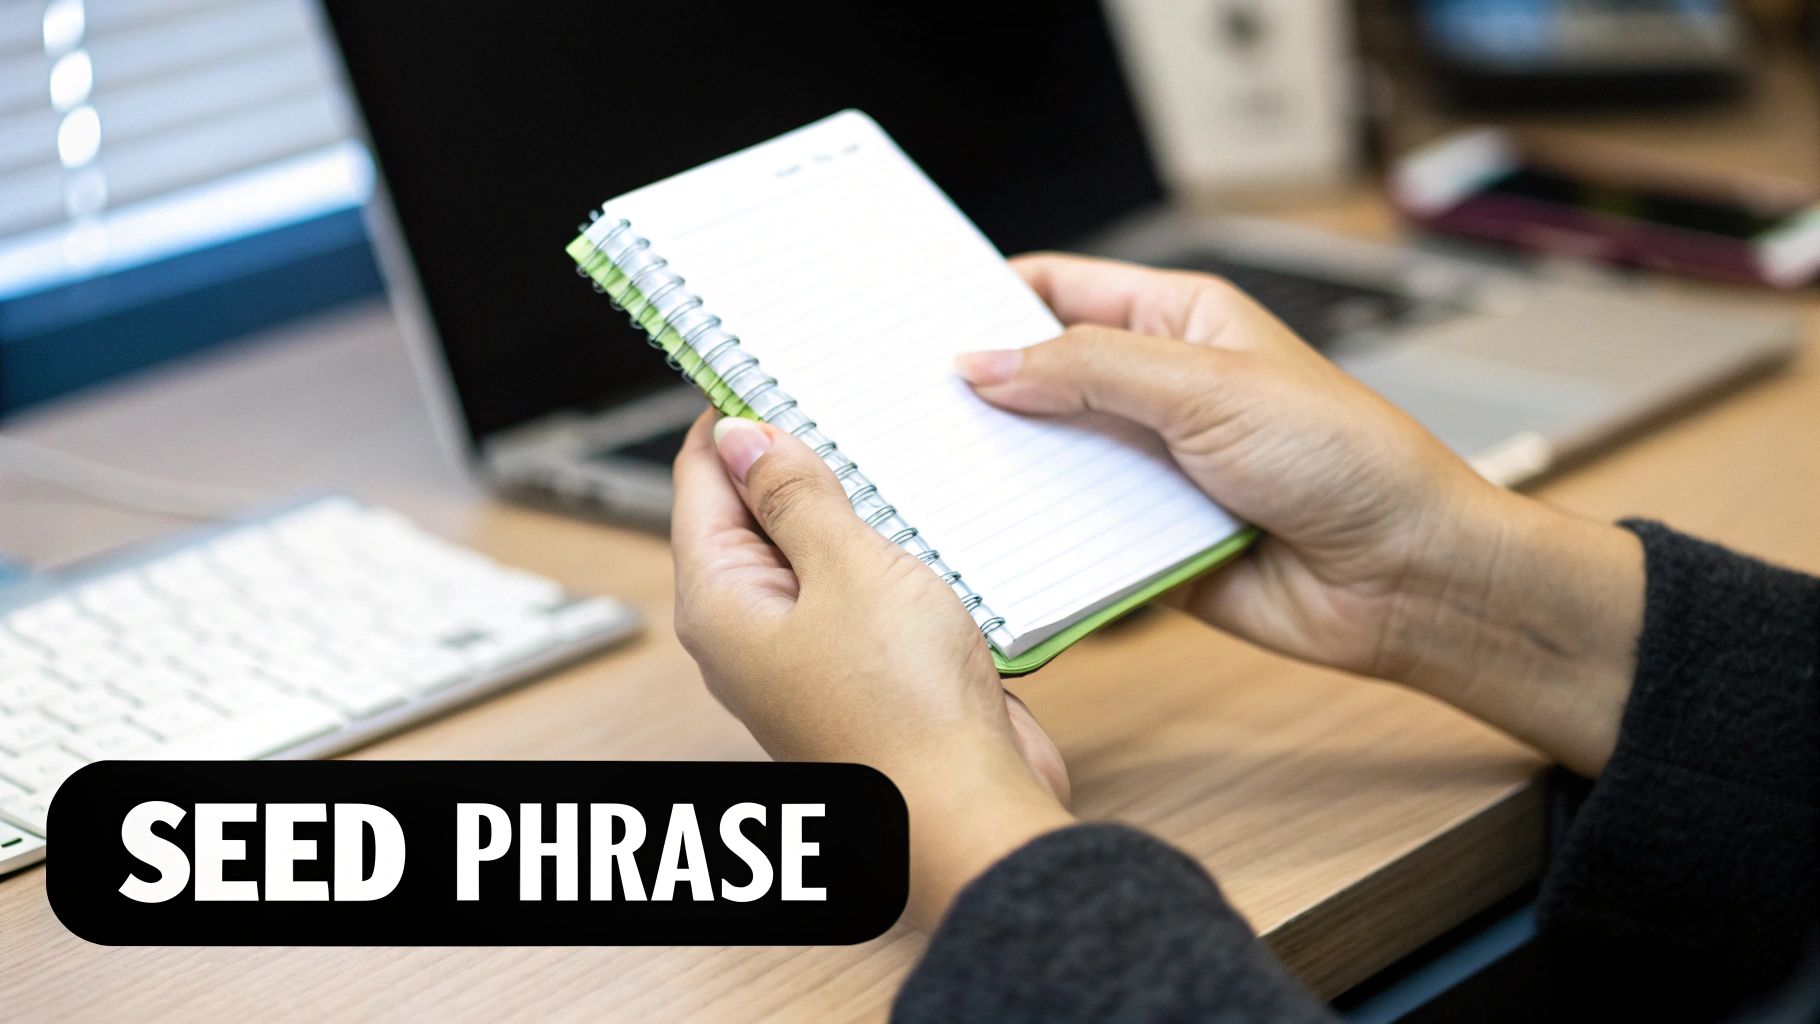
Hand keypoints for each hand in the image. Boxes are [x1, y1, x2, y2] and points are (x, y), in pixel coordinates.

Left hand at [670, 409, 1072, 923]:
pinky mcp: (865, 671)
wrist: (967, 814)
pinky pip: (863, 590)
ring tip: (890, 449)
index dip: (724, 420)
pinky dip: (888, 552)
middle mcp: (752, 631)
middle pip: (753, 515)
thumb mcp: (847, 569)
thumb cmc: (901, 714)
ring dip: (851, 506)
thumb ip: (796, 499)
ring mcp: (808, 654)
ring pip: (817, 552)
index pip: (698, 483)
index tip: (757, 363)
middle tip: (836, 395)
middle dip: (794, 457)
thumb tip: (744, 440)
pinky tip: (927, 521)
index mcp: (719, 604)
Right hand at [956, 254, 1643, 776]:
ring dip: (1007, 472)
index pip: (1062, 291)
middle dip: (982, 393)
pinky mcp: (1150, 544)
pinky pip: (1075, 537)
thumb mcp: (1209, 390)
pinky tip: (994, 543)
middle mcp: (1161, 392)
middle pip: (1042, 380)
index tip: (915, 318)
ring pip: (1051, 462)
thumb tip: (986, 361)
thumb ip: (1090, 371)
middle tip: (904, 406)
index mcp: (1180, 323)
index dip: (989, 298)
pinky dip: (1040, 541)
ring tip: (932, 474)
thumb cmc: (1349, 461)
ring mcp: (1153, 469)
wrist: (1408, 579)